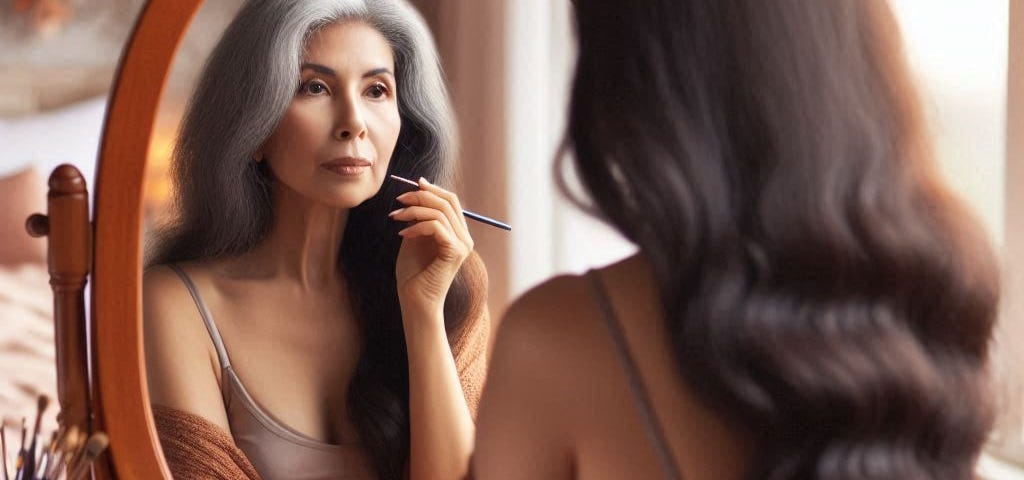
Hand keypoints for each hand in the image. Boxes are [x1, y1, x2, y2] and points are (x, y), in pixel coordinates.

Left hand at [390, 177, 474, 322]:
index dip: (432, 189)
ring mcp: (462, 245)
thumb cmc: (412, 275)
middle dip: (421, 196)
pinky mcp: (455, 252)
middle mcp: (464, 238)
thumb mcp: (413, 239)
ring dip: (414, 210)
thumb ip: (418, 218)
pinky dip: (417, 225)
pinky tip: (402, 234)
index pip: (451, 201)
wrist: (415, 302)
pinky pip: (436, 226)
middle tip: (399, 200)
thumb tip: (417, 192)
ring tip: (395, 218)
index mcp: (457, 233)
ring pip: (441, 212)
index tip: (411, 185)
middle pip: (449, 201)